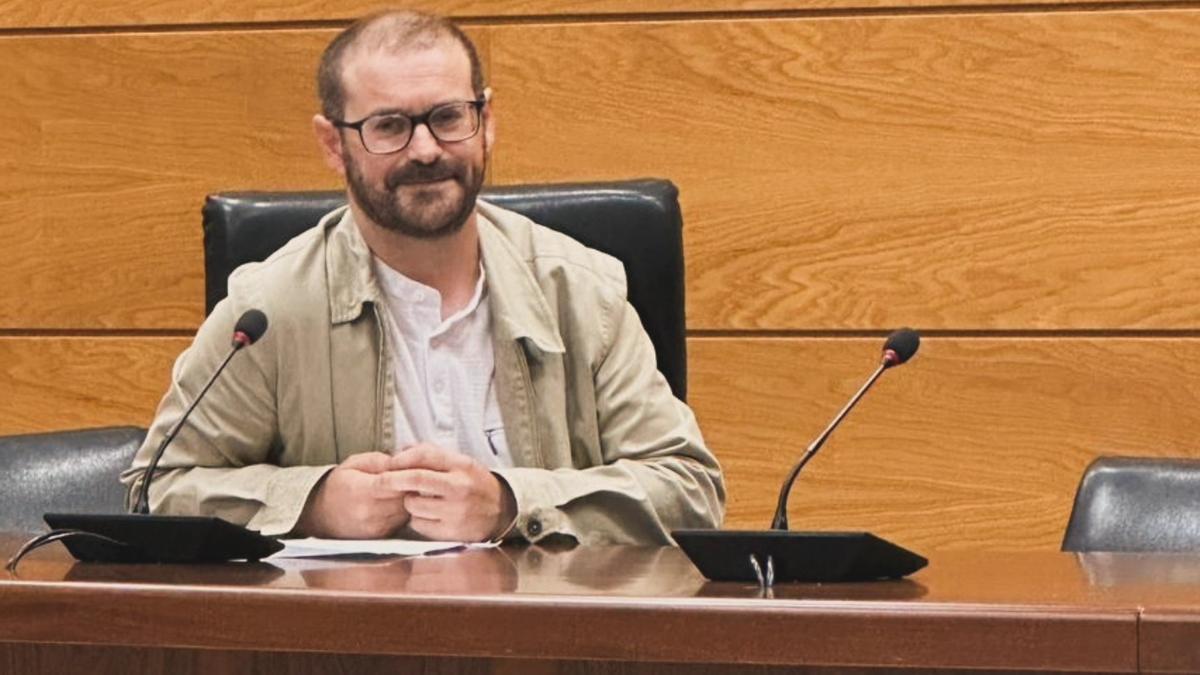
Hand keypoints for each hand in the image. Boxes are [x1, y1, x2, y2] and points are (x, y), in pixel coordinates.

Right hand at [296, 452, 410, 538]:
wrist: (320, 515)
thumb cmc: (339, 484)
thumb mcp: (355, 463)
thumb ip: (380, 460)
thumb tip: (404, 461)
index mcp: (362, 490)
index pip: (394, 481)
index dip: (409, 473)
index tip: (418, 465)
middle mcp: (370, 512)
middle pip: (405, 497)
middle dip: (414, 485)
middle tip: (420, 474)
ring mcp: (376, 527)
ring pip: (407, 511)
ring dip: (412, 499)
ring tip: (411, 487)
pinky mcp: (381, 537)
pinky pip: (402, 521)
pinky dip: (405, 511)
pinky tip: (401, 502)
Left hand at [386, 443, 516, 541]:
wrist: (503, 510)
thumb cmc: (476, 484)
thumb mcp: (461, 462)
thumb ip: (432, 455)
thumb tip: (401, 452)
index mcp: (462, 466)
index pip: (425, 456)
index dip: (402, 459)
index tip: (389, 463)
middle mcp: (460, 487)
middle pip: (416, 479)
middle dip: (392, 479)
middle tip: (380, 481)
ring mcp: (456, 511)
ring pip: (414, 505)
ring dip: (409, 502)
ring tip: (420, 500)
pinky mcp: (452, 532)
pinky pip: (420, 525)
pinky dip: (418, 520)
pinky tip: (429, 516)